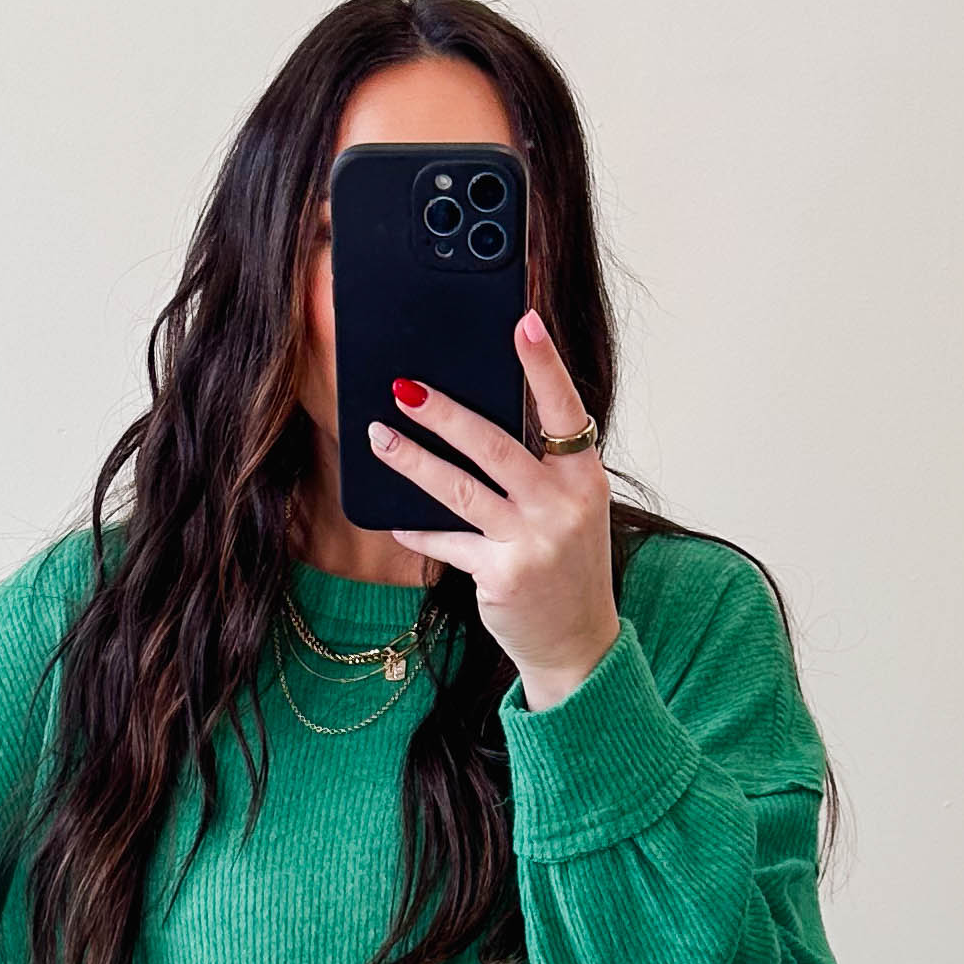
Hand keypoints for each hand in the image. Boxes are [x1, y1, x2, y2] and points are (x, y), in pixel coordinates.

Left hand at [367, 312, 618, 707]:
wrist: (579, 642)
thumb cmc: (567, 564)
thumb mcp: (570, 509)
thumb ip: (538, 469)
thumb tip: (472, 420)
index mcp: (586, 478)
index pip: (564, 409)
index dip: (544, 365)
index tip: (522, 322)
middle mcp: (563, 506)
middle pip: (495, 445)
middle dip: (444, 412)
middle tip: (403, 386)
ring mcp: (533, 542)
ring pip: (460, 489)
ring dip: (412, 460)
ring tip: (378, 435)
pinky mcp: (501, 575)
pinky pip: (448, 542)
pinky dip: (419, 529)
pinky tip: (396, 517)